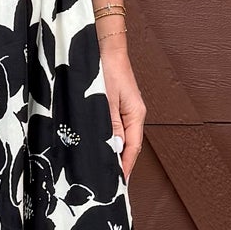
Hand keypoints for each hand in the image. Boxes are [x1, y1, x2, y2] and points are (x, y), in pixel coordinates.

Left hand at [100, 41, 145, 181]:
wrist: (103, 45)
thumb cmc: (105, 68)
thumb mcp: (105, 99)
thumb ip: (109, 125)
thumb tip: (114, 149)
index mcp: (135, 114)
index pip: (132, 148)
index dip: (124, 167)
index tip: (118, 184)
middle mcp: (132, 114)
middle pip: (127, 146)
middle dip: (117, 164)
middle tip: (106, 182)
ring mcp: (123, 110)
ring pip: (118, 137)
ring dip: (110, 152)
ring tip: (99, 169)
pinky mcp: (113, 105)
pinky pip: (111, 128)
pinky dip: (104, 139)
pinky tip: (95, 145)